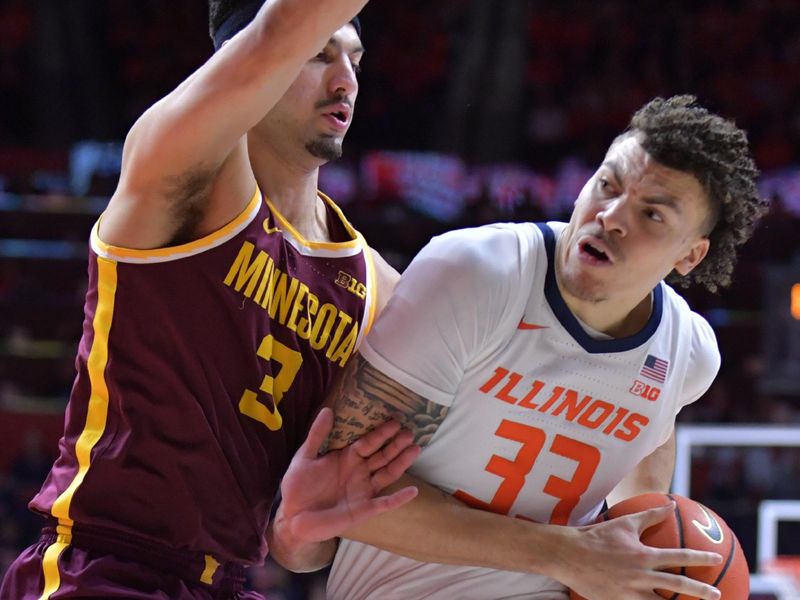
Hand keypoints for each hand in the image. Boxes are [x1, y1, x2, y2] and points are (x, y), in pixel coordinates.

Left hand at [277, 408, 420, 543]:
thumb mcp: (304, 457)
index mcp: (347, 457)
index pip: (368, 442)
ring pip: (387, 474)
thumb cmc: (297, 486)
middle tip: (409, 432)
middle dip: (395, 444)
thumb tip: (327, 409)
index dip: (381, 432)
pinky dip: (399, 498)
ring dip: (401, 463)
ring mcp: (363, 491)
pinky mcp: (364, 509)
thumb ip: (317, 435)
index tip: (395, 420)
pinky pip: (385, 503)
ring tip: (415, 449)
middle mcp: (359, 472)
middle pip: (382, 456)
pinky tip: (413, 491)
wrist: (292, 517)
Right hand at [557, 503, 721, 599]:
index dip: (700, 558)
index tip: (715, 559)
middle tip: (717, 594)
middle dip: (701, 590)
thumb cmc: (597, 536)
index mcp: (644, 555)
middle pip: (677, 585)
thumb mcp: (624, 523)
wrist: (569, 555)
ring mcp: (629, 592)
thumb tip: (671, 505)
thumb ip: (650, 516)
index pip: (679, 556)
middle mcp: (640, 575)